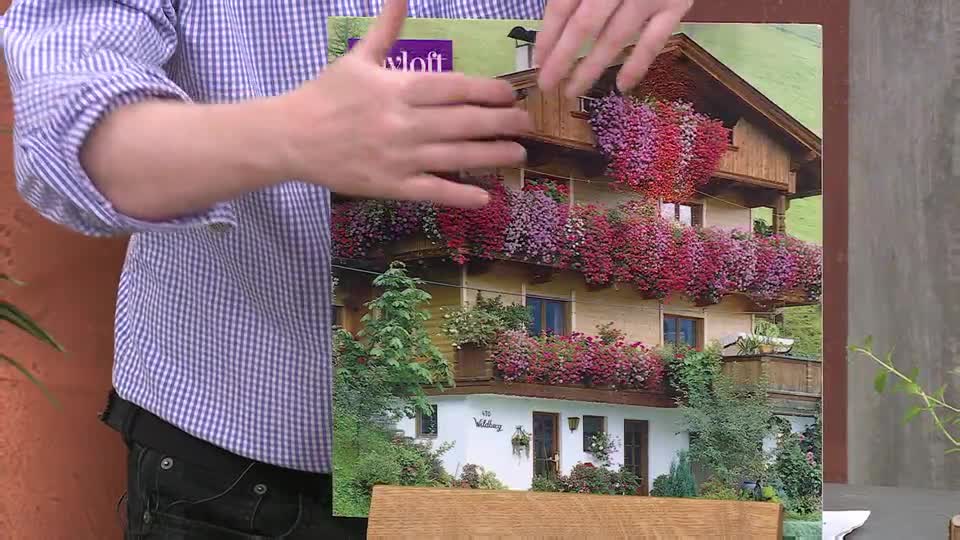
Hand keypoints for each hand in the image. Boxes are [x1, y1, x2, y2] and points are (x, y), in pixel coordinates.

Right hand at [273, 0, 530, 207]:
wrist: (290, 137)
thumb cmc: (326, 95)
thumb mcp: (358, 57)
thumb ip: (387, 27)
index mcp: (399, 88)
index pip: (455, 88)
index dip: (489, 91)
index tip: (511, 93)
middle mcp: (404, 122)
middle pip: (465, 122)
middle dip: (502, 123)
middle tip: (527, 123)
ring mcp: (399, 157)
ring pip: (457, 157)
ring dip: (493, 156)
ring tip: (519, 154)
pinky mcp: (391, 185)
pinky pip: (433, 191)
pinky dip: (460, 194)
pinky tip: (485, 195)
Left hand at [535, 0, 693, 98]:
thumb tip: (554, 22)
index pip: (562, 6)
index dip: (547, 36)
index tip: (537, 61)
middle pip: (583, 26)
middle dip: (562, 59)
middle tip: (547, 85)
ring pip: (614, 38)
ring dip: (591, 69)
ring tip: (572, 90)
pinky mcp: (676, 6)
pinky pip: (654, 42)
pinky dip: (637, 66)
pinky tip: (622, 86)